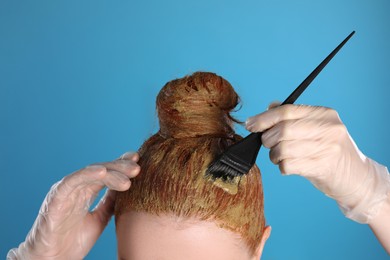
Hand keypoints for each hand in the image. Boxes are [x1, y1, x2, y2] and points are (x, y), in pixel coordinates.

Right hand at [7, 152, 140, 259]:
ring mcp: (67, 191)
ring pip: (91, 174)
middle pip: (102, 171)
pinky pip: (71, 182)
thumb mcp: (100, 218)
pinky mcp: (56, 198)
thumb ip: (110, 202)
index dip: (122, 165)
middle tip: (137, 168)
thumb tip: (128, 186)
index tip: (139, 160)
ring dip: (111, 172)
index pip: (107, 173)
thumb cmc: (72, 241)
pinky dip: (86, 175)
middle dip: (120, 167)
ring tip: (129, 176)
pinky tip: (102, 172)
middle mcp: (77, 188)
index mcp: (87, 191)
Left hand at [246, 104, 389, 223]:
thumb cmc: (330, 151)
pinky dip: (283, 167)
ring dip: (274, 155)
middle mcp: (328, 128)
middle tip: (268, 145)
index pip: (286, 111)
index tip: (250, 124)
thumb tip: (270, 107)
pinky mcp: (324, 167)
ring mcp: (328, 147)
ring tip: (280, 157)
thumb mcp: (317, 128)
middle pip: (283, 129)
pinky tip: (290, 166)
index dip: (264, 118)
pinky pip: (289, 165)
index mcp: (324, 114)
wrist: (356, 177)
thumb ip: (293, 116)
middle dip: (267, 139)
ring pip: (283, 148)